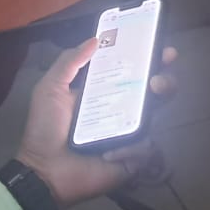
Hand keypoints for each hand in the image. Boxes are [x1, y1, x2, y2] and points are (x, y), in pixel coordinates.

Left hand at [15, 38, 176, 208]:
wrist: (43, 171)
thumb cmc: (45, 129)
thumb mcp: (50, 89)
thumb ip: (69, 62)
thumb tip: (96, 38)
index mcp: (106, 91)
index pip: (134, 71)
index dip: (151, 58)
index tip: (161, 46)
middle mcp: (123, 109)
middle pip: (156, 90)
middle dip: (166, 78)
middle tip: (160, 73)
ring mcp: (130, 133)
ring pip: (158, 114)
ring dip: (161, 99)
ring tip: (153, 93)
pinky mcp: (133, 157)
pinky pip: (146, 147)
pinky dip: (132, 147)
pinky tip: (112, 150)